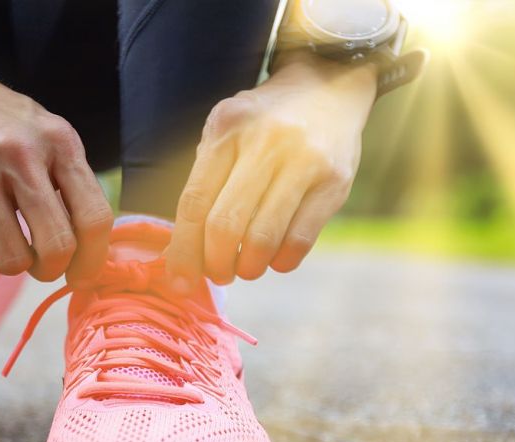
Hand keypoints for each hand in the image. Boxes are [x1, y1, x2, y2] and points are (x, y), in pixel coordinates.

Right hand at [0, 65, 113, 280]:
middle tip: (43, 266)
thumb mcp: (49, 135)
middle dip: (52, 269)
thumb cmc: (1, 125)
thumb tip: (93, 253)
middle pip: (56, 246)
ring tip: (4, 239)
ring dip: (11, 262)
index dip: (94, 258)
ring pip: (12, 260)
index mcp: (58, 141)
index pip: (94, 217)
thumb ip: (74, 183)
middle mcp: (18, 152)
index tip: (84, 274)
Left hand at [165, 53, 377, 290]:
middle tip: (218, 274)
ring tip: (246, 267)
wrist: (330, 86)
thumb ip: (206, 181)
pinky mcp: (334, 182)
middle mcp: (264, 144)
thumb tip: (181, 252)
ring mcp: (303, 162)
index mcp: (227, 130)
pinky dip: (282, 261)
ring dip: (249, 267)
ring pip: (263, 238)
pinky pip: (300, 240)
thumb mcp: (227, 132)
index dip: (183, 250)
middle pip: (225, 225)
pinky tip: (276, 258)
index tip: (179, 281)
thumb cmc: (266, 122)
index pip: (195, 203)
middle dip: (216, 264)